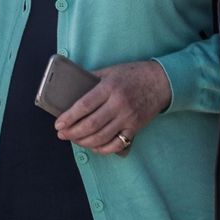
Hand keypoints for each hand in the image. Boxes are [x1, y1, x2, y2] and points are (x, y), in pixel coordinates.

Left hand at [53, 60, 170, 154]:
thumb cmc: (133, 74)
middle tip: (62, 134)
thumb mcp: (111, 71)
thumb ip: (92, 79)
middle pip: (91, 124)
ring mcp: (128, 118)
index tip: (58, 123)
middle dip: (73, 133)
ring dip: (84, 142)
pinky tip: (94, 147)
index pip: (84, 105)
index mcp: (109, 87)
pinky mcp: (135, 128)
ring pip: (102, 137)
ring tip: (74, 140)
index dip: (69, 117)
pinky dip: (103, 149)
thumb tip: (71, 87)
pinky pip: (116, 144)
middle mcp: (118, 104)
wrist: (161, 82)